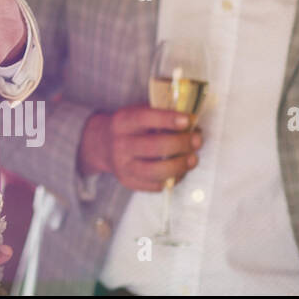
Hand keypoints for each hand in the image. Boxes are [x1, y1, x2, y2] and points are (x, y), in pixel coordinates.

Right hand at [79, 106, 200, 191]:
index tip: (188, 120)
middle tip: (196, 140)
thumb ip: (160, 115)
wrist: (102, 145)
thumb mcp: (137, 112)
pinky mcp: (128, 182)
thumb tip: (192, 124)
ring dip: (180, 165)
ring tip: (193, 159)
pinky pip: (156, 185)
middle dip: (181, 144)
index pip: (144, 118)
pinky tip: (179, 170)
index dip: (168, 119)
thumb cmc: (130, 127)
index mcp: (122, 122)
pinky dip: (173, 179)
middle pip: (155, 146)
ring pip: (156, 171)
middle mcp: (120, 144)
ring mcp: (123, 165)